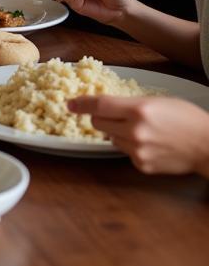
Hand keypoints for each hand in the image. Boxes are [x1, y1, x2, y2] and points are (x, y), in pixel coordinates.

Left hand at [67, 95, 208, 175]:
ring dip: (117, 132)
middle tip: (116, 116)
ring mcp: (137, 150)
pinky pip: (123, 152)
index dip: (81, 104)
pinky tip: (149, 144)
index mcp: (139, 109)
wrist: (208, 146)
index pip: (99, 105)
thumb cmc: (186, 118)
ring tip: (141, 130)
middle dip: (101, 118)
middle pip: (98, 123)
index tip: (71, 104)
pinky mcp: (140, 164)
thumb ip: (130, 103)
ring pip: (109, 138)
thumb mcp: (158, 101)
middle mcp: (134, 130)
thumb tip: (104, 105)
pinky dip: (130, 147)